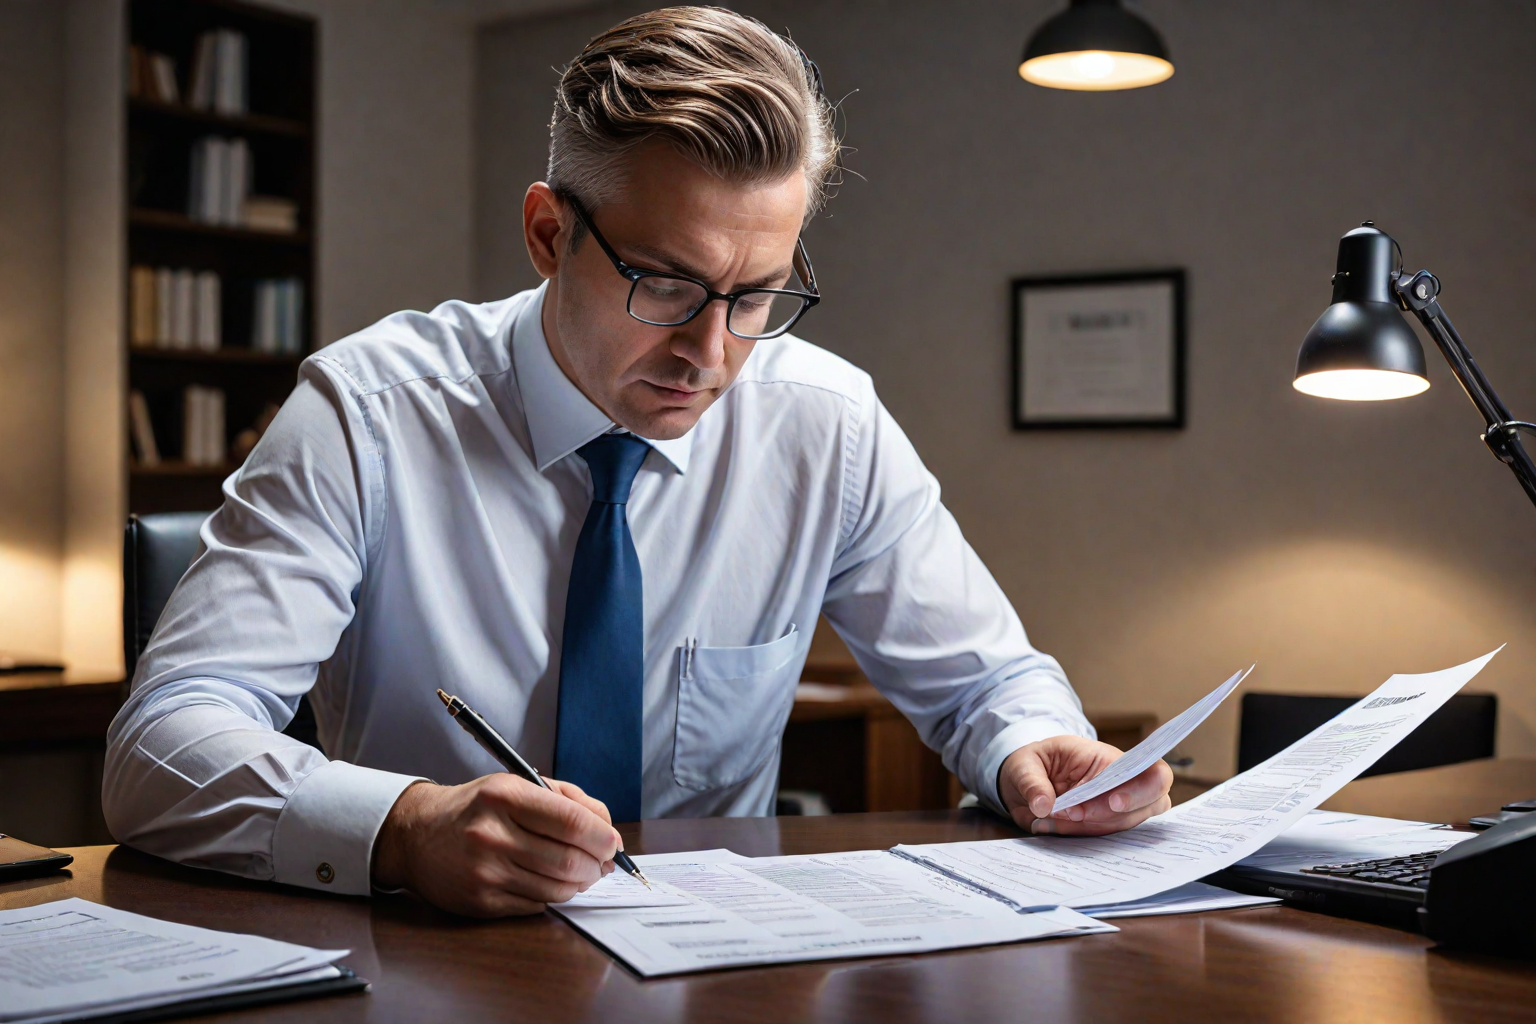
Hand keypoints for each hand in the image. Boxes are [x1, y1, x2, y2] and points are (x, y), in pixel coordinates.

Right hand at [371, 774, 619, 916]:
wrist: (417, 835)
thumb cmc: (476, 807)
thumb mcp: (517, 785)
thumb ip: (567, 799)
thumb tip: (607, 827)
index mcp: (505, 796)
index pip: (571, 821)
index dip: (602, 836)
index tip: (612, 843)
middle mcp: (492, 834)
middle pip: (568, 859)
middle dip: (596, 864)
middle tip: (601, 862)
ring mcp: (485, 871)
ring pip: (557, 888)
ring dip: (579, 882)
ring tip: (580, 871)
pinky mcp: (481, 902)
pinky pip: (537, 905)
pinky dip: (553, 895)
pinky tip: (548, 881)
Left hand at [999, 735, 1172, 836]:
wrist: (1021, 785)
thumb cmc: (1032, 764)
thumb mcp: (1024, 764)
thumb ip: (1032, 782)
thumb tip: (1043, 805)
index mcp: (1109, 759)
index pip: (1152, 770)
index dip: (1143, 789)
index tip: (1113, 803)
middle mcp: (1121, 784)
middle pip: (1151, 804)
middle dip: (1114, 816)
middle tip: (1075, 814)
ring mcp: (1116, 808)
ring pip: (1127, 826)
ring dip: (1091, 827)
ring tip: (1054, 817)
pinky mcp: (1102, 827)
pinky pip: (1106, 839)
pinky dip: (1080, 837)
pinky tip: (1055, 826)